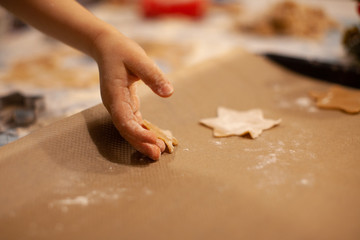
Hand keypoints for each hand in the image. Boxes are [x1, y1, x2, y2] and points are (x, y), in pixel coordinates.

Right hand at [93, 29, 173, 159]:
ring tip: (158, 151)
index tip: (153, 140)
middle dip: (141, 143)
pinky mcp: (124, 104)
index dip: (137, 133)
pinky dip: (143, 131)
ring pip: (129, 128)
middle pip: (126, 129)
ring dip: (142, 140)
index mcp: (114, 95)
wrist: (107, 47)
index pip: (124, 120)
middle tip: (157, 155)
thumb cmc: (122, 51)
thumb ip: (153, 76)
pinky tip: (154, 138)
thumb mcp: (139, 59)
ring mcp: (118, 106)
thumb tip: (169, 93)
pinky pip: (133, 122)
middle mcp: (114, 104)